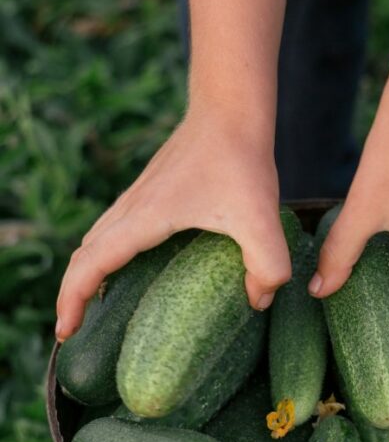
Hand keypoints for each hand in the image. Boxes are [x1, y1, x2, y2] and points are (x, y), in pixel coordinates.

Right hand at [55, 108, 290, 340]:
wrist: (231, 110)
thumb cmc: (240, 161)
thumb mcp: (262, 219)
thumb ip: (268, 265)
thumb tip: (258, 300)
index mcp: (144, 219)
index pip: (91, 264)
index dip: (73, 300)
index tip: (66, 331)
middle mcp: (131, 209)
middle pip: (83, 255)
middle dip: (72, 294)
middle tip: (72, 329)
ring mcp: (138, 198)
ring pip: (95, 240)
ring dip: (86, 272)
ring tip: (93, 304)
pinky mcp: (151, 192)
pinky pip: (113, 229)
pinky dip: (105, 254)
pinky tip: (127, 267)